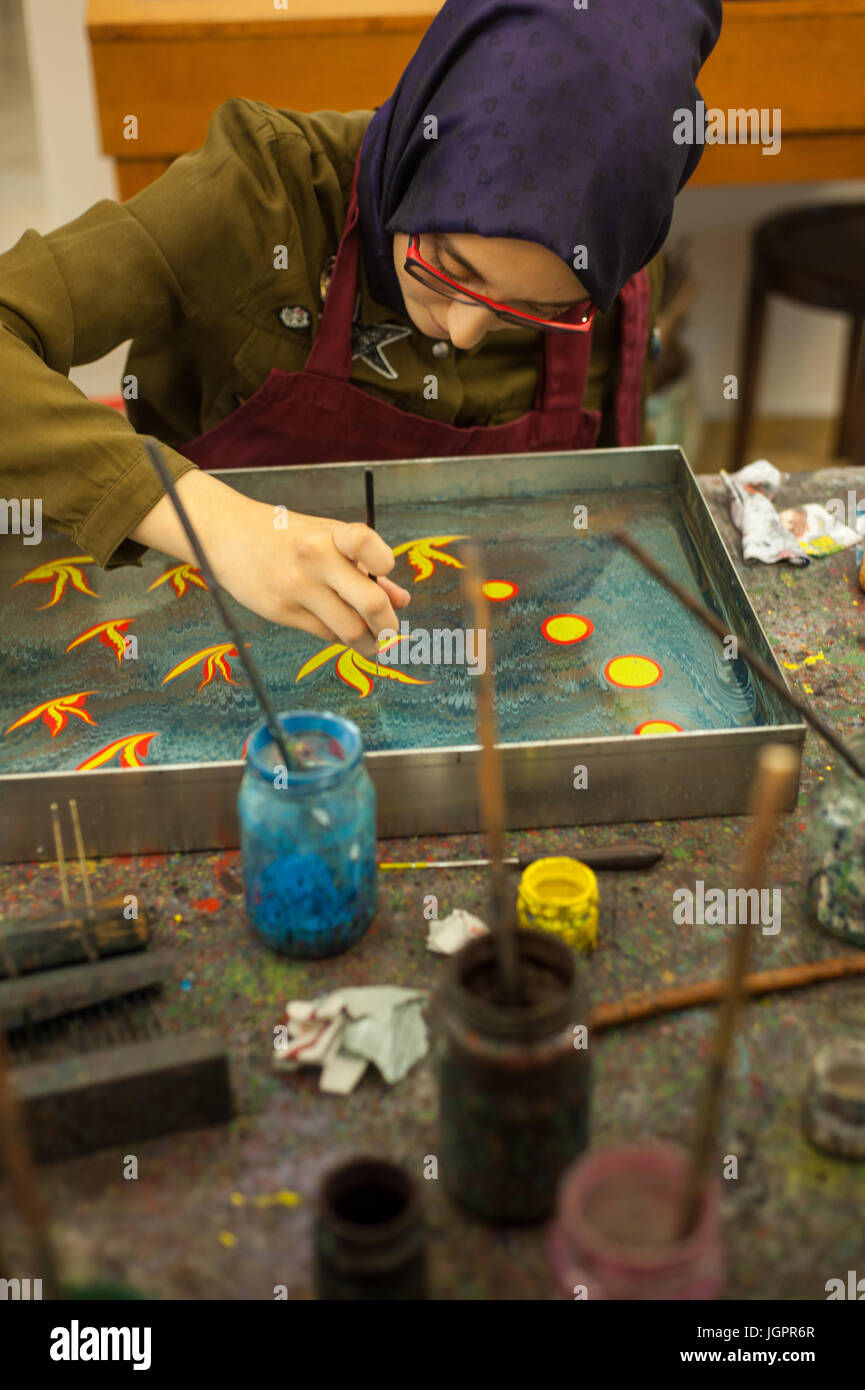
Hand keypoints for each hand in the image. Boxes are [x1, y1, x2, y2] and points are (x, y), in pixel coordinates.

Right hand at [130, 470, 410, 656]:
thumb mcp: (328, 539)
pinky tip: (340, 631)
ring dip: (367, 643)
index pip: (368, 545)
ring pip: (349, 630)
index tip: (384, 574)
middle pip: (370, 603)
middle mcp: (316, 559)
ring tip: (371, 642)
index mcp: (332, 534)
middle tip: (390, 633)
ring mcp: (297, 588)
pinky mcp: (281, 611)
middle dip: (388, 626)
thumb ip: (366, 567)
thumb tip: (401, 600)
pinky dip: (340, 638)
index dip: (385, 564)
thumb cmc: (288, 537)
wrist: (227, 535)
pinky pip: (324, 634)